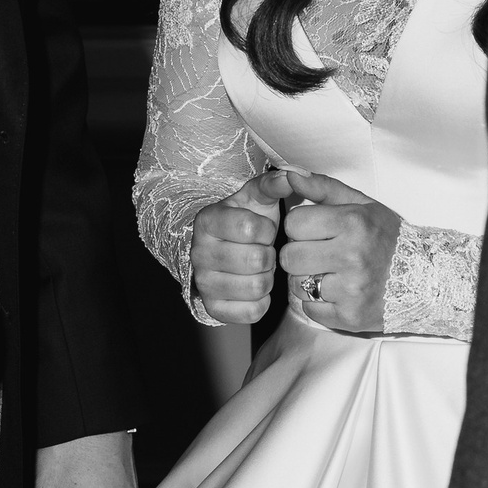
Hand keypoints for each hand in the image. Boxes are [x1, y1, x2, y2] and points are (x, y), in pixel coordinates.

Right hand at [189, 169, 291, 324]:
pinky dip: (262, 301)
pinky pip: (252, 311)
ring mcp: (203, 283)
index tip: (264, 230)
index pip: (252, 229)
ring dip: (267, 279)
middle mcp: (198, 252)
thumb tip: (290, 175)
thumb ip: (272, 184)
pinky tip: (256, 288)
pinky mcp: (213, 308)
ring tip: (260, 269)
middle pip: (257, 261)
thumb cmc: (246, 222)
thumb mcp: (256, 199)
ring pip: (257, 288)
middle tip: (263, 251)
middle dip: (269, 256)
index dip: (268, 230)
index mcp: (207, 220)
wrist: (225, 251)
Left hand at [279, 172, 401, 336]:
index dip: (302, 226)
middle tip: (322, 254)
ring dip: (308, 280)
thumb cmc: (390, 238)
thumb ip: (323, 187)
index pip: (293, 223)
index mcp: (353, 223)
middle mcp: (352, 256)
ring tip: (332, 273)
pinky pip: (310, 310)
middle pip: (289, 256)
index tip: (317, 230)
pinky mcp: (350, 317)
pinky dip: (319, 303)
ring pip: (296, 285)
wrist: (428, 278)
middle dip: (300, 254)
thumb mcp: (361, 204)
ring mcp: (352, 290)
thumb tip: (289, 175)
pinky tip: (338, 293)